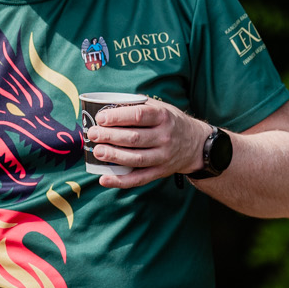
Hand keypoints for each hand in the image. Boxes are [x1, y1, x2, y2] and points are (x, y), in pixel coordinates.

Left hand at [83, 99, 210, 188]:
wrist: (195, 144)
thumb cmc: (170, 122)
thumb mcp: (160, 107)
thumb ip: (137, 106)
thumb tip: (106, 106)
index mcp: (163, 117)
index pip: (138, 116)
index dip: (117, 117)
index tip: (100, 118)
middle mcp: (165, 137)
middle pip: (133, 138)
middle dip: (109, 136)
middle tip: (93, 134)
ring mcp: (163, 157)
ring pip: (135, 159)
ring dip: (113, 156)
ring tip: (96, 151)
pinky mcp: (160, 172)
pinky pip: (138, 179)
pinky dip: (120, 181)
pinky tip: (104, 179)